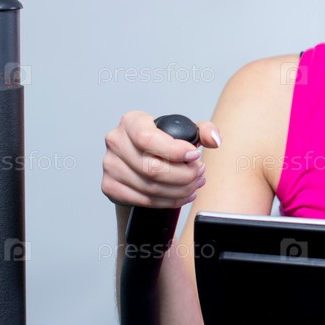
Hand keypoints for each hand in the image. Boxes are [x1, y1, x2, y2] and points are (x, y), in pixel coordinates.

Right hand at [101, 110, 220, 207]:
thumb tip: (214, 140)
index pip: (148, 138)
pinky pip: (144, 200)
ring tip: (195, 183)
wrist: (141, 158)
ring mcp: (110, 165)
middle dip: (183, 175)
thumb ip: (204, 131)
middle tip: (199, 172)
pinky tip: (183, 195)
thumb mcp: (184, 130)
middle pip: (151, 168)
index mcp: (132, 122)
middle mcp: (116, 142)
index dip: (174, 151)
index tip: (195, 156)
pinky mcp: (110, 186)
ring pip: (150, 187)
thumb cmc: (163, 141)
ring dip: (180, 190)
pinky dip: (169, 201)